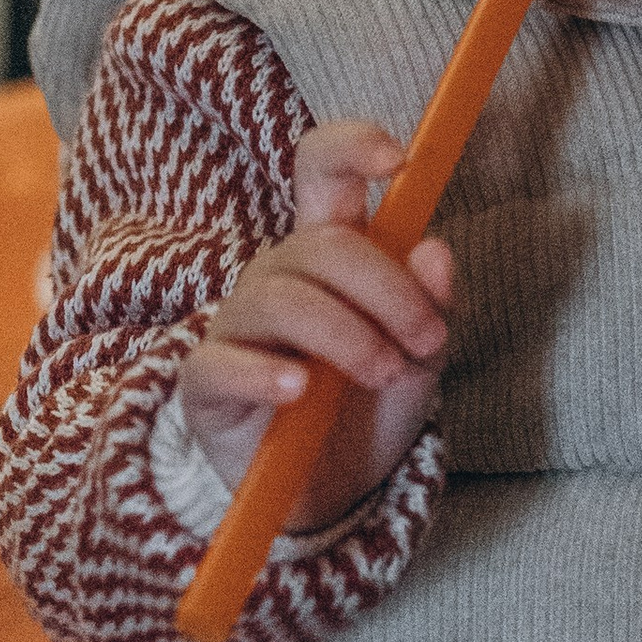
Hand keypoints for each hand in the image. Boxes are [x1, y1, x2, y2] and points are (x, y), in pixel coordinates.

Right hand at [176, 124, 450, 526]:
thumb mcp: (420, 358)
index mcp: (329, 251)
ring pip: (282, 297)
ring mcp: (237, 324)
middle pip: (322, 243)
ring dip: (348, 335)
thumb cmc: (369, 405)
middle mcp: (278, 274)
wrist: (329, 494)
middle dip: (387, 288)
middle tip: (426, 341)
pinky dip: (265, 373)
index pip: (323, 172)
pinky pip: (223, 362)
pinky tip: (299, 392)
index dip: (352, 147)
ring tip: (384, 375)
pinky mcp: (207, 381)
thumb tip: (434, 250)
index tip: (399, 158)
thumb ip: (431, 306)